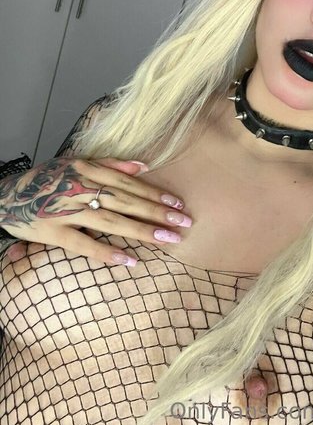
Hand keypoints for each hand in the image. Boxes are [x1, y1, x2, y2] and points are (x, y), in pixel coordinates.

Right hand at [0, 157, 190, 265]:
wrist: (6, 196)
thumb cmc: (47, 179)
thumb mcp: (76, 163)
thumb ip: (110, 163)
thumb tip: (143, 165)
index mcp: (86, 170)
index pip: (127, 183)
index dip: (154, 193)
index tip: (177, 204)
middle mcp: (79, 188)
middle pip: (125, 201)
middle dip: (156, 212)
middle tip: (183, 223)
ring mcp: (65, 210)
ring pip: (110, 220)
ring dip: (141, 230)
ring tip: (167, 239)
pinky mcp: (52, 232)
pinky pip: (82, 244)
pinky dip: (106, 252)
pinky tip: (129, 260)